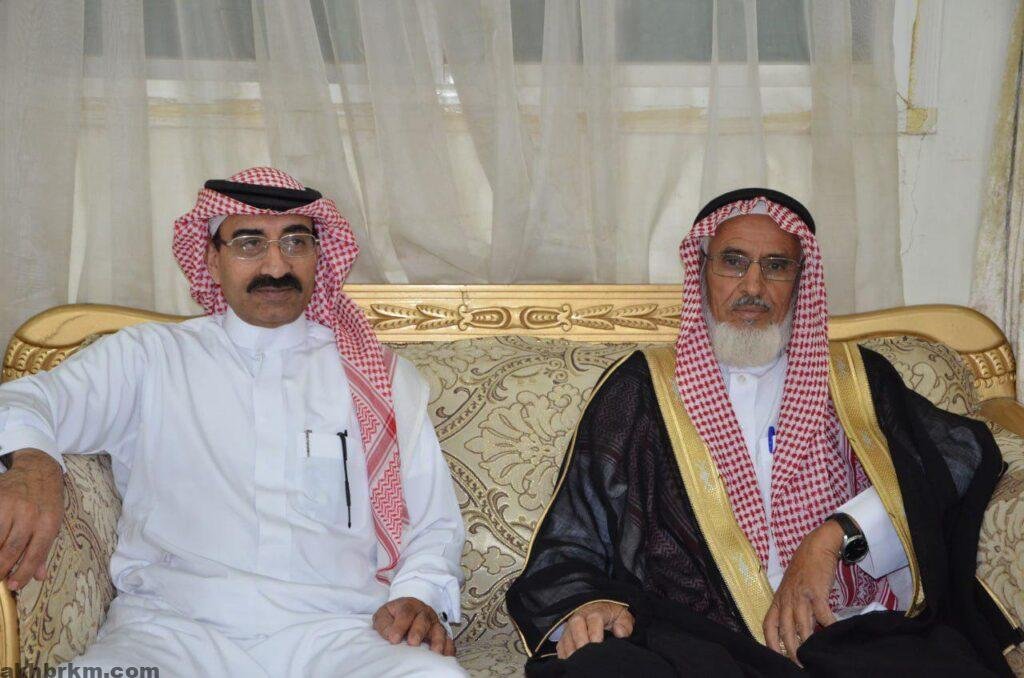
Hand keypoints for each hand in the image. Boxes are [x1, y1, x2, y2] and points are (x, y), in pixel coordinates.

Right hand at [0, 449, 63, 590]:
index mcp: (48, 523)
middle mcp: (30, 514)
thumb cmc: (46, 502)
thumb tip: (38, 576)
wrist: (38, 470)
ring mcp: (11, 506)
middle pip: (11, 549)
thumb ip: (43, 550)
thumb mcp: (53, 523)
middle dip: (1, 568)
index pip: (35, 554)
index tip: (12, 586)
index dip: (22, 573)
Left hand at [372, 597, 454, 655]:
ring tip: (434, 651)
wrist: (406, 611)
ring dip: (437, 641)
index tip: (393, 639)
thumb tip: (390, 635)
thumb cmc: (394, 616)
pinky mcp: (441, 634)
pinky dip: (448, 648)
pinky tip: (446, 656)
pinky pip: (448, 640)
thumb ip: (384, 624)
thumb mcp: (383, 615)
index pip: (406, 613)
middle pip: (424, 620)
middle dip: (418, 632)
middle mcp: (424, 613)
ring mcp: (434, 623)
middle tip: (412, 643)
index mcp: (408, 606)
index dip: (400, 626)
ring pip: (438, 630)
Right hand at [556, 601, 633, 659]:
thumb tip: (619, 633)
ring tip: (581, 662)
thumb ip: (625, 624)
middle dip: (580, 640)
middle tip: (586, 655)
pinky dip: (565, 656)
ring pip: (566, 636)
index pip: (594, 618)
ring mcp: (570, 627)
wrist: (601, 612)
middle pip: (575, 624)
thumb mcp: (623, 617)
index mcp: (596, 611)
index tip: (598, 644)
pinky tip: (573, 663)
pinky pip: (561, 647)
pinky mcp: (564, 637)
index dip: (595, 632)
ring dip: (572, 650)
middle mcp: (580, 616)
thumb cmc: (612, 617)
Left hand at [763, 520, 841, 664]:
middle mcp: (786, 599)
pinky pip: (822, 614)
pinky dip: (828, 626)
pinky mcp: (816, 592)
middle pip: (785, 630)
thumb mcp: (791, 588)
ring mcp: (800, 595)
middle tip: (799, 664)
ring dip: (808, 643)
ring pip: (801, 625)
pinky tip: (834, 633)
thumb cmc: (804, 568)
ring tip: (814, 655)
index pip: (768, 624)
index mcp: (778, 599)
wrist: (816, 546)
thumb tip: (796, 627)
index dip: (770, 642)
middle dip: (791, 650)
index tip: (776, 656)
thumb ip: (791, 606)